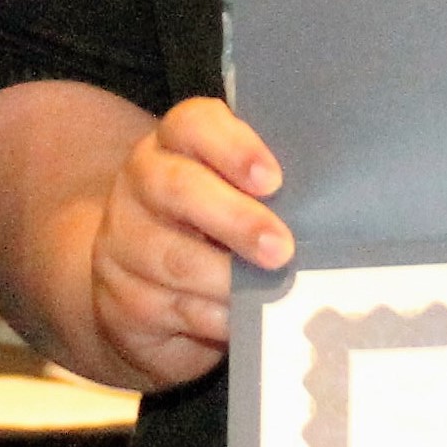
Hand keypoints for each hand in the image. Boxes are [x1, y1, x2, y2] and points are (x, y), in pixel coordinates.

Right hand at [88, 97, 294, 387]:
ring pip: (174, 258)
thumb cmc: (215, 229)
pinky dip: (213, 318)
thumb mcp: (236, 197)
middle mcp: (140, 184)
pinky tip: (239, 321)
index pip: (192, 124)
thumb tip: (326, 207)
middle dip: (236, 219)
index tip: (273, 179)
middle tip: (282, 248)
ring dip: (228, 279)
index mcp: (173, 144)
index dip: (233, 147)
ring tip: (270, 291)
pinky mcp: (120, 299)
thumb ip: (266, 190)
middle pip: (179, 188)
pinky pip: (170, 309)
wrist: (141, 285)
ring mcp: (121, 243)